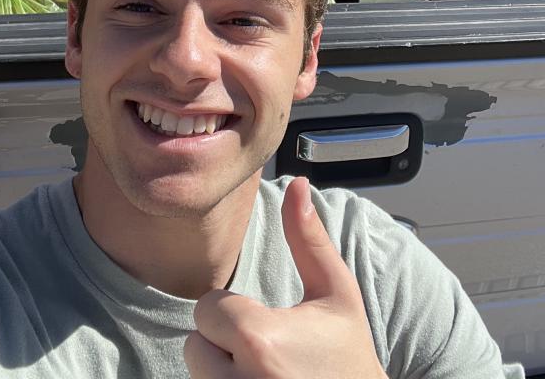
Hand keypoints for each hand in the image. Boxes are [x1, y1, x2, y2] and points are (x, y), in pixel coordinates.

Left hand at [184, 177, 385, 378]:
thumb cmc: (349, 357)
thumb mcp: (337, 295)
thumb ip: (309, 240)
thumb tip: (298, 185)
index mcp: (259, 340)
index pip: (207, 309)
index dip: (234, 313)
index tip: (267, 325)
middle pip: (195, 345)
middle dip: (224, 345)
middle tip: (267, 353)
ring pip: (198, 373)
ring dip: (221, 371)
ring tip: (263, 373)